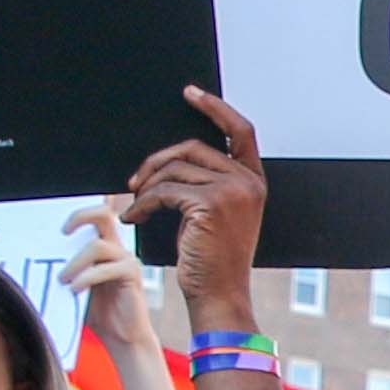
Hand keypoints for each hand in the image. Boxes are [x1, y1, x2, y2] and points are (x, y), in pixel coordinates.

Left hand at [61, 203, 159, 346]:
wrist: (120, 338)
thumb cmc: (98, 313)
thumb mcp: (75, 285)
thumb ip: (65, 269)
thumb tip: (35, 260)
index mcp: (103, 246)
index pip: (95, 216)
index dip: (79, 211)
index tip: (56, 224)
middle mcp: (117, 248)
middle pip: (104, 214)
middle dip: (80, 216)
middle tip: (62, 232)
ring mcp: (126, 260)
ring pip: (97, 245)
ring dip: (75, 262)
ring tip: (63, 279)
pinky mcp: (132, 276)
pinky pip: (105, 268)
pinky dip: (86, 277)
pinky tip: (74, 289)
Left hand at [124, 89, 266, 320]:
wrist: (220, 296)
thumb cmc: (215, 261)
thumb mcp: (219, 215)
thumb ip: (210, 183)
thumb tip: (175, 159)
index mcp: (255, 181)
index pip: (240, 131)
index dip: (215, 107)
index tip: (190, 92)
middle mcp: (248, 182)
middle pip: (194, 148)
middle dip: (158, 160)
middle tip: (135, 180)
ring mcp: (232, 191)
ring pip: (175, 169)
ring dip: (146, 186)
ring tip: (134, 203)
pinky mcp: (210, 204)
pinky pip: (165, 191)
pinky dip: (143, 204)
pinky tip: (134, 218)